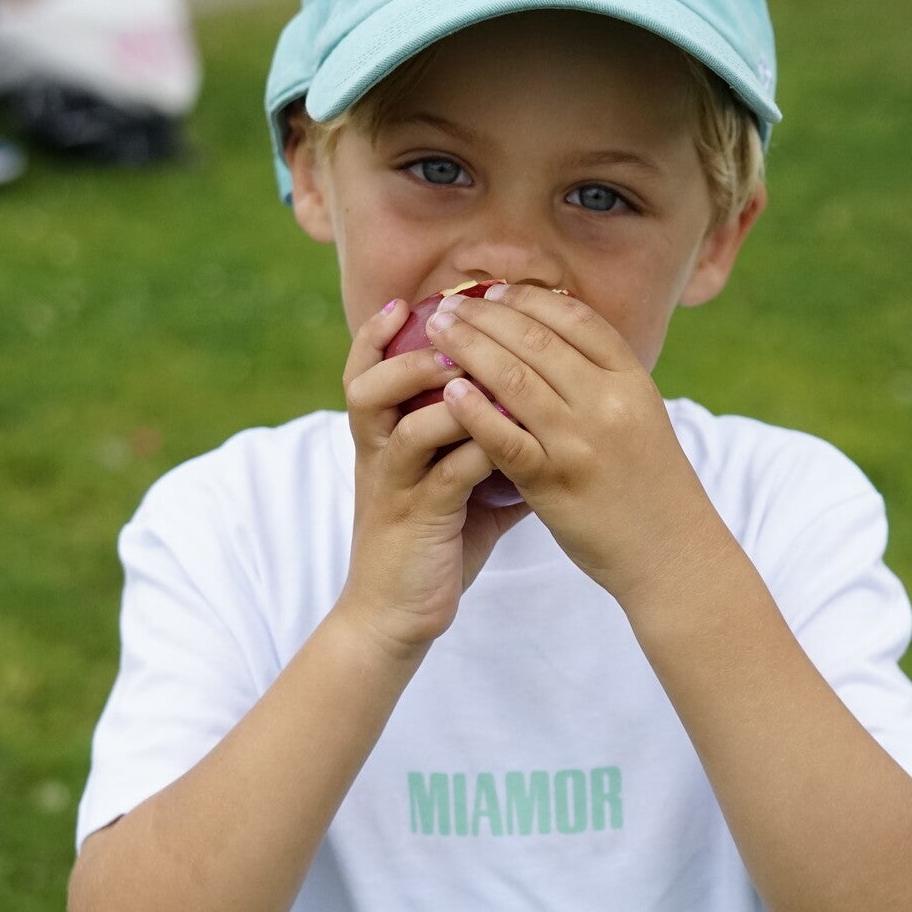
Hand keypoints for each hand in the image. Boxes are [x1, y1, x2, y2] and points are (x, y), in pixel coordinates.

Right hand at [337, 299, 532, 656]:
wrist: (400, 612)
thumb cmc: (436, 543)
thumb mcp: (460, 484)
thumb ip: (490, 442)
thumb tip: (545, 410)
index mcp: (384, 439)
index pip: (366, 370)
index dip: (379, 333)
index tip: (413, 299)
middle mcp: (379, 455)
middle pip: (366, 383)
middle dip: (407, 348)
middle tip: (449, 324)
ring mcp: (395, 486)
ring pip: (397, 422)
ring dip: (436, 390)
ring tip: (471, 369)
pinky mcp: (417, 519)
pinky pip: (442, 472)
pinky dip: (473, 446)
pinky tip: (505, 432)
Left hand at [422, 284, 717, 603]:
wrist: (671, 553)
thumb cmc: (649, 485)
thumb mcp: (640, 418)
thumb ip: (601, 380)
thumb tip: (551, 337)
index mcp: (632, 380)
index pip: (575, 318)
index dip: (529, 298)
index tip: (493, 292)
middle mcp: (609, 403)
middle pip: (537, 340)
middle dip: (485, 316)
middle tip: (447, 305)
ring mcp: (581, 442)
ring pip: (514, 380)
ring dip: (468, 349)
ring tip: (437, 335)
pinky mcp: (555, 483)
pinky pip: (504, 438)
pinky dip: (473, 410)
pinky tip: (448, 392)